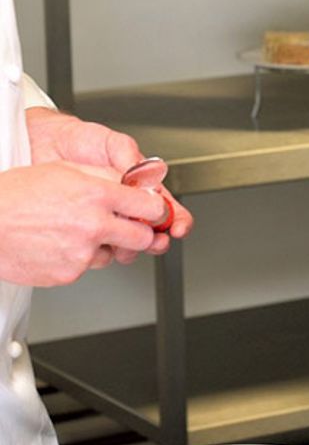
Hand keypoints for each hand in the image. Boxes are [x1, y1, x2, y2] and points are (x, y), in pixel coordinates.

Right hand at [0, 161, 170, 285]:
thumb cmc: (17, 195)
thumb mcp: (67, 170)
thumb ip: (106, 178)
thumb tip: (132, 183)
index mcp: (98, 195)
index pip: (151, 206)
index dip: (156, 209)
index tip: (155, 211)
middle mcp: (94, 225)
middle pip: (144, 237)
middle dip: (142, 232)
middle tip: (131, 227)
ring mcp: (82, 253)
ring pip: (115, 254)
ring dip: (107, 245)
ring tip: (79, 232)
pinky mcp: (68, 274)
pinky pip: (88, 267)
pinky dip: (81, 258)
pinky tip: (62, 243)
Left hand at [26, 106, 193, 258]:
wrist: (43, 145)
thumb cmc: (79, 140)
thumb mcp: (111, 143)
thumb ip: (131, 158)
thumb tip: (149, 175)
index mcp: (138, 184)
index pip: (164, 205)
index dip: (175, 218)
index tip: (178, 227)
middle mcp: (124, 204)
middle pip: (150, 229)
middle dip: (157, 238)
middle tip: (156, 241)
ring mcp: (103, 217)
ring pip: (126, 241)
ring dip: (132, 247)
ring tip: (129, 246)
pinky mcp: (81, 228)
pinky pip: (96, 244)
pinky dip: (102, 250)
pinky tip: (103, 246)